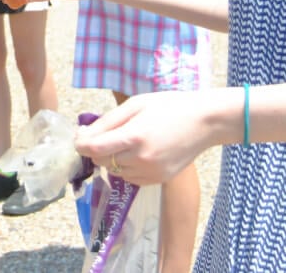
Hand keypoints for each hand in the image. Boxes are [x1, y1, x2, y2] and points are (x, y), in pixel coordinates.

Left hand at [74, 90, 213, 184]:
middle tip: (106, 134)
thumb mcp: (135, 105)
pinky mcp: (159, 180)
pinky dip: (126, 168)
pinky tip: (137, 152)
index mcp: (134, 136)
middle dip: (97, 149)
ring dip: (112, 159)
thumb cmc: (168, 107)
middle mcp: (141, 159)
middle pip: (101, 161)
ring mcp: (151, 172)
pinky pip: (130, 178)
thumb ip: (107, 122)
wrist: (204, 122)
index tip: (80, 136)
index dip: (80, 144)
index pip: (93, 149)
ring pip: (114, 171)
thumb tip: (84, 135)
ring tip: (127, 141)